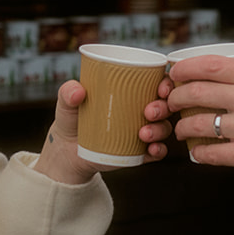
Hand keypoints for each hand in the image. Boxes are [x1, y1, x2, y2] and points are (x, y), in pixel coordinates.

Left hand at [37, 79, 173, 183]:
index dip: (168, 83)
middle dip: (164, 107)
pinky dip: (159, 150)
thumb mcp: (66, 103)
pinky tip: (151, 150)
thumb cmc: (72, 118)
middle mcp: (142, 110)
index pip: (158, 82)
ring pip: (164, 128)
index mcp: (132, 92)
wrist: (66, 151)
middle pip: (166, 105)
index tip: (162, 87)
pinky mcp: (139, 152)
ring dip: (160, 129)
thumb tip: (78, 91)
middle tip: (149, 112)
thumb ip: (67, 92)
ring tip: (143, 134)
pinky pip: (157, 152)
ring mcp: (143, 132)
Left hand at [162, 56, 233, 175]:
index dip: (185, 68)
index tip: (174, 73)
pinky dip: (197, 152)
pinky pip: (207, 152)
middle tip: (171, 102)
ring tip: (182, 129)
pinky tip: (198, 151)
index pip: (210, 65)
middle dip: (175, 97)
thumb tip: (223, 70)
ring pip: (196, 123)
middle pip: (196, 92)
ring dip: (182, 126)